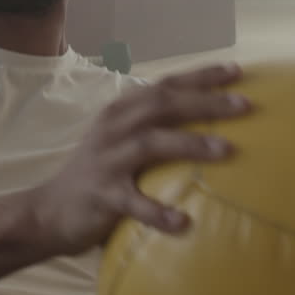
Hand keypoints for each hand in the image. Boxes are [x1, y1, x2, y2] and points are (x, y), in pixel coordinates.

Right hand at [25, 63, 249, 255]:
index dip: (200, 76)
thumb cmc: (98, 173)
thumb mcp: (120, 139)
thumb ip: (153, 126)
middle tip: (245, 105)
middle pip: (161, 105)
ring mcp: (106, 160)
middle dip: (205, 101)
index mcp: (121, 111)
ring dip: (189, 144)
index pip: (164, 85)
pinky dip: (158, 212)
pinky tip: (183, 222)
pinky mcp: (102, 194)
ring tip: (226, 149)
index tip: (238, 71)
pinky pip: (133, 202)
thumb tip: (210, 121)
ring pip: (150, 143)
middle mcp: (113, 128)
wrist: (48, 209)